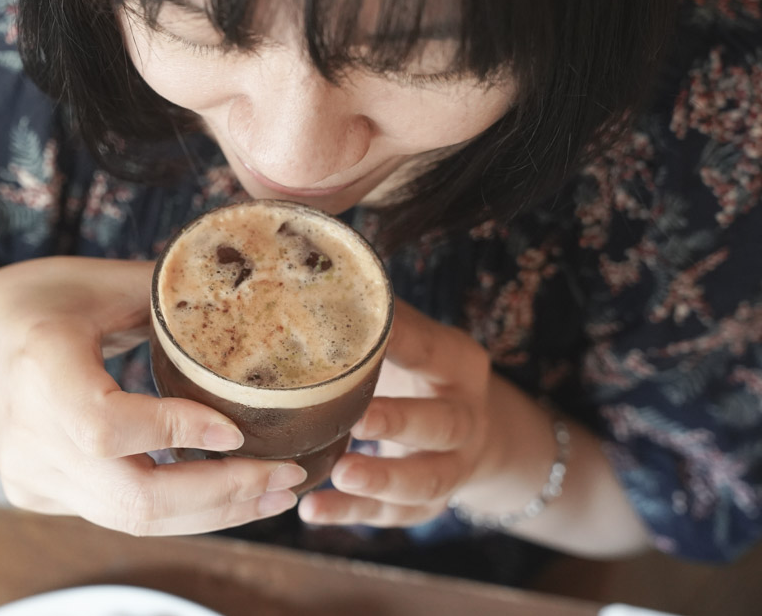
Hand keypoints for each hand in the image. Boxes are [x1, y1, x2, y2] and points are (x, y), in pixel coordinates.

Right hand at [0, 257, 306, 535]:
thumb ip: (166, 294)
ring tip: (273, 493)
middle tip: (286, 477)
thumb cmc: (32, 303)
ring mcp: (33, 477)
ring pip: (133, 520)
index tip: (241, 428)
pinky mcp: (43, 497)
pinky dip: (180, 507)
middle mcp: (29, 437)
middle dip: (222, 495)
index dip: (179, 432)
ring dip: (212, 512)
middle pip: (133, 498)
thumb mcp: (95, 281)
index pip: (108, 427)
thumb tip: (251, 292)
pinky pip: (121, 514)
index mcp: (38, 369)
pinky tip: (227, 490)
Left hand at [298, 300, 494, 526]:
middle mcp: (464, 417)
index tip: (364, 336)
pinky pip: (393, 515)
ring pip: (425, 480)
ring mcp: (452, 467)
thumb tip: (312, 270)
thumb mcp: (415, 340)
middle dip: (401, 422)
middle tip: (359, 420)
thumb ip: (379, 319)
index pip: (430, 350)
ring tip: (340, 475)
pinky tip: (313, 512)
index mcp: (457, 364)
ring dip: (383, 479)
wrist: (474, 431)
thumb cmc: (421, 371)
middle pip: (440, 423)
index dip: (401, 343)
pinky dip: (352, 516)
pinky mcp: (428, 504)